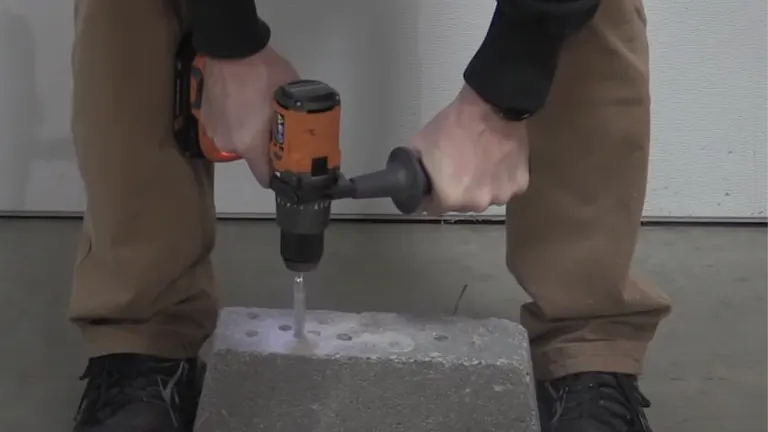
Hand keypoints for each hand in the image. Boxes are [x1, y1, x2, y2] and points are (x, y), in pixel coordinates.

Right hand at [200, 46, 299, 186]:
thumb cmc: (265, 74)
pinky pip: (225, 125)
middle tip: (276, 129)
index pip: (263, 176)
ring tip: (257, 111)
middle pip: (251, 155)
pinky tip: (242, 102)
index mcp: (250, 144)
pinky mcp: (205, 115)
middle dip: (264, 147)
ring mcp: (213, 129)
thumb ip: (292, 123)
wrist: (232, 47)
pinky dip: (234, 119)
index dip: (277, 175)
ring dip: (248, 132)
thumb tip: (299, 136)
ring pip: (237, 139)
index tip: (286, 168)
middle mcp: (228, 143)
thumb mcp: (290, 100)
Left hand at [409, 85, 529, 214]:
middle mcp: (476, 203)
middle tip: (460, 166)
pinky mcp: (520, 185)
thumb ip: (414, 169)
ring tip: (481, 161)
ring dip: (481, 185)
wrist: (491, 106)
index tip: (435, 182)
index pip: (434, 208)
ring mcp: (501, 195)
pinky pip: (505, 187)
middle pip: (461, 204)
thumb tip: (408, 181)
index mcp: (449, 198)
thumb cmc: (454, 125)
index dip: (432, 194)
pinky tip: (497, 160)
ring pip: (484, 196)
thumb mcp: (420, 145)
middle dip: (458, 190)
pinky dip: (501, 178)